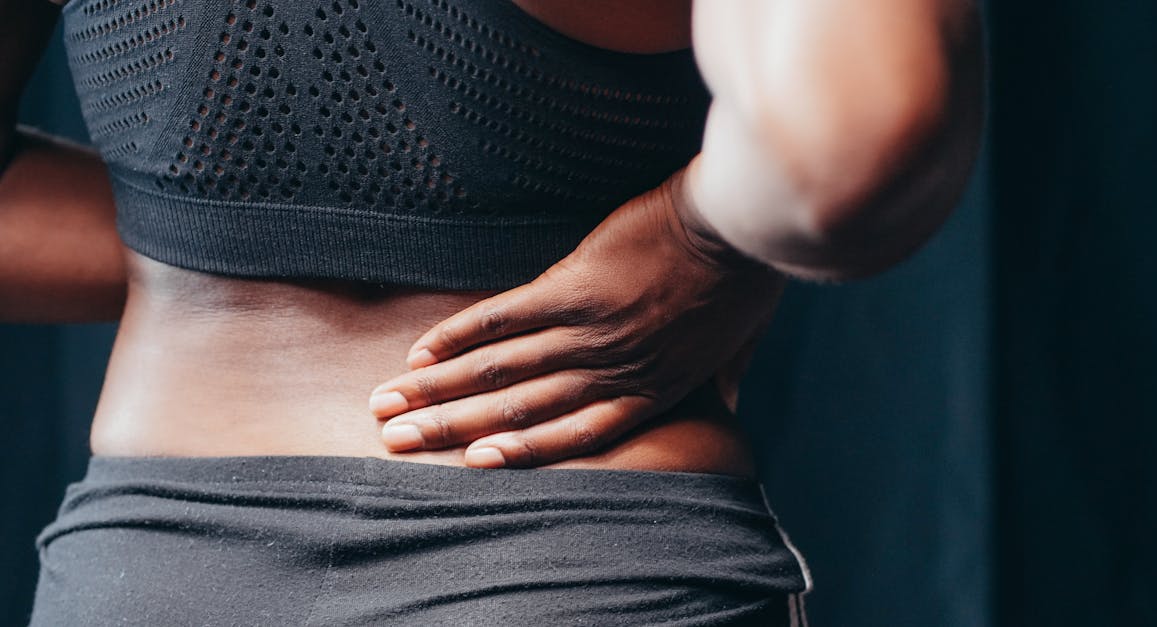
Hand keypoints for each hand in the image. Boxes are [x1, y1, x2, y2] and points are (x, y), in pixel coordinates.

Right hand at [368, 164, 785, 467]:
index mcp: (650, 389)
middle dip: (451, 428)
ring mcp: (590, 332)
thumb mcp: (742, 342)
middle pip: (518, 410)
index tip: (471, 462)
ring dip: (439, 389)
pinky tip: (422, 349)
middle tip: (396, 441)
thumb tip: (730, 404)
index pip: (573, 434)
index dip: (517, 451)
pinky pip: (505, 319)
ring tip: (390, 403)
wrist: (742, 225)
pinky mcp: (575, 287)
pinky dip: (460, 335)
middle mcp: (611, 371)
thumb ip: (724, 379)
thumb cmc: (747, 279)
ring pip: (500, 370)